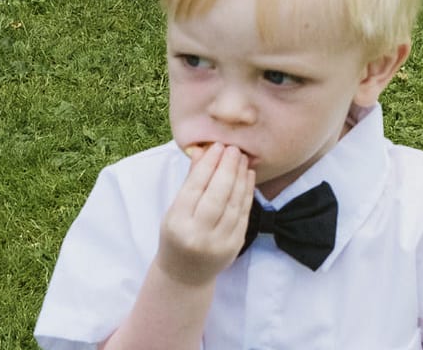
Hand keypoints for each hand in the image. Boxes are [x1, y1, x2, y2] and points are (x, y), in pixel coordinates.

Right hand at [152, 142, 254, 288]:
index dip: (208, 165)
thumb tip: (201, 150)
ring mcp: (218, 242)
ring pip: (233, 204)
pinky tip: (248, 176)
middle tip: (233, 149)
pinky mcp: (234, 246)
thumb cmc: (177, 236)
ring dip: (240, 177)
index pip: (195, 188)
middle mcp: (197, 234)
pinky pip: (243, 214)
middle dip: (227, 168)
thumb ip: (190, 181)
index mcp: (177, 223)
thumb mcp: (175, 210)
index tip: (217, 146)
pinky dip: (247, 193)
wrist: (185, 275)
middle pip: (217, 195)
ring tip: (242, 158)